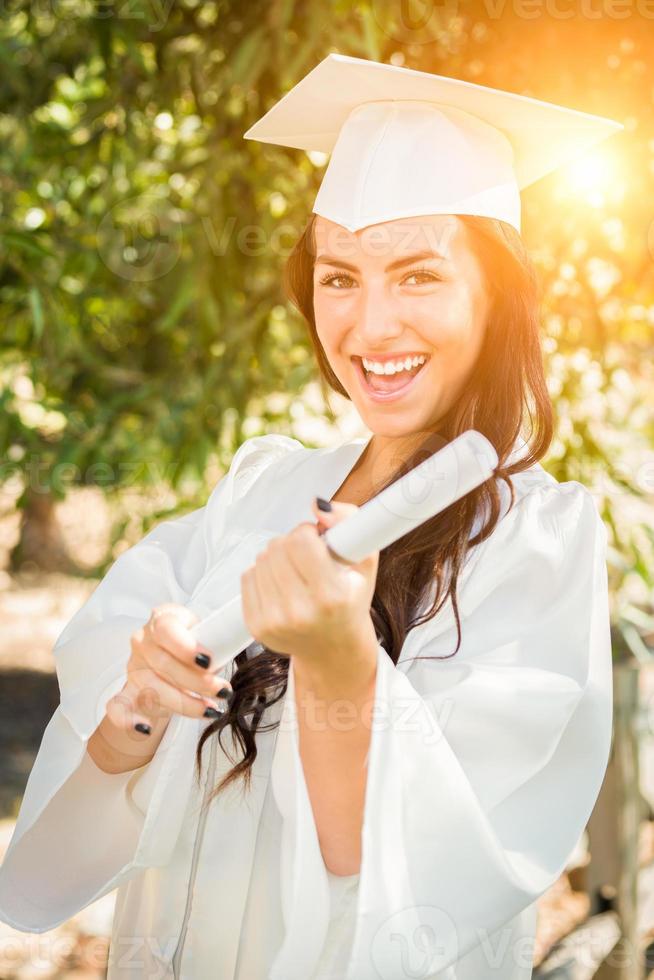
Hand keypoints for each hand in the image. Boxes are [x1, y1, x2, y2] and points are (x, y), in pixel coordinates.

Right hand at [106, 603, 233, 733]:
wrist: (177, 653)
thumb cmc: (198, 641)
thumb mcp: (209, 631)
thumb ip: (218, 638)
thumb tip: (232, 648)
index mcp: (162, 619)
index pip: (166, 630)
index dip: (186, 647)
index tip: (209, 661)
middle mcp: (142, 641)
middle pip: (163, 664)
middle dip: (196, 682)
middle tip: (222, 691)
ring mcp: (133, 668)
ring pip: (150, 689)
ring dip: (183, 704)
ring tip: (211, 710)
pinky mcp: (128, 691)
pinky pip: (118, 707)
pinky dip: (128, 720)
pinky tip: (146, 729)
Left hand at [240, 498, 378, 673]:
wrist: (334, 648)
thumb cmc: (351, 600)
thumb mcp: (364, 560)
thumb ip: (350, 522)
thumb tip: (317, 506)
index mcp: (331, 597)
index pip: (300, 541)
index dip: (308, 532)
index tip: (317, 539)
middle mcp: (300, 612)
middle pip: (277, 547)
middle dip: (291, 542)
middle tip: (307, 555)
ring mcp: (274, 622)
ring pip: (261, 559)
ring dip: (277, 556)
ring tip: (296, 571)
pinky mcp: (256, 626)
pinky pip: (247, 576)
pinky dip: (263, 572)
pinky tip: (281, 583)